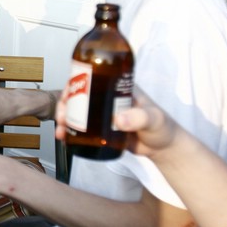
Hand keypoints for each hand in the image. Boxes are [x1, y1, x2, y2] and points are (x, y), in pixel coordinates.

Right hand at [53, 87, 179, 158]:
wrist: (164, 149)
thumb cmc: (163, 128)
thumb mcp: (153, 119)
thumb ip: (139, 118)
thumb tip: (119, 120)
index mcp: (119, 87)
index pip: (93, 77)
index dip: (76, 83)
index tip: (67, 93)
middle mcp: (108, 97)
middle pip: (80, 95)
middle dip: (65, 103)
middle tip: (62, 115)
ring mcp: (104, 114)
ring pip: (78, 112)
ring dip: (65, 118)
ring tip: (62, 130)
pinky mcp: (102, 129)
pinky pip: (83, 128)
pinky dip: (71, 131)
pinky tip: (65, 137)